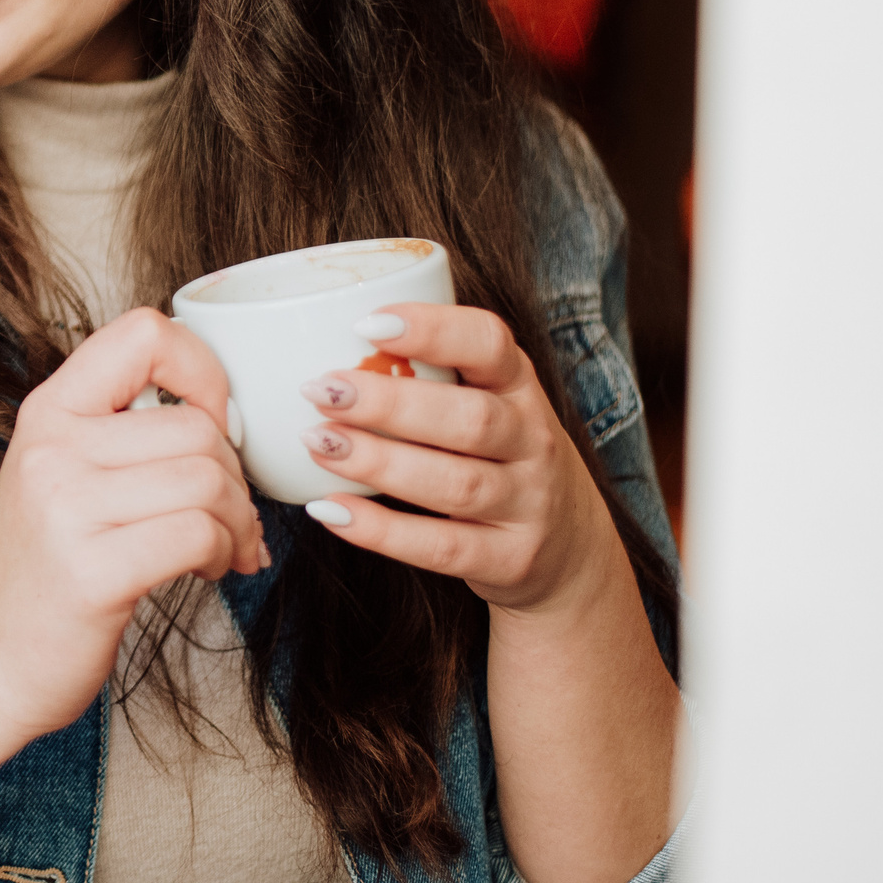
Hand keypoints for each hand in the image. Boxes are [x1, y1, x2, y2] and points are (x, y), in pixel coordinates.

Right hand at [0, 308, 269, 743]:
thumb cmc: (41, 571)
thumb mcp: (61, 475)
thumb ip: (122, 432)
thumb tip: (227, 416)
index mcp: (48, 413)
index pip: (143, 333)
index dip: (201, 369)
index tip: (209, 420)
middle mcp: (52, 449)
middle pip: (196, 426)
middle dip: (234, 475)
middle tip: (228, 516)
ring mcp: (67, 509)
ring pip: (208, 479)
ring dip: (236, 520)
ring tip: (220, 547)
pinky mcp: (93, 572)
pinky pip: (199, 534)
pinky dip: (224, 552)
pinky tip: (208, 569)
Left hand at [294, 302, 626, 615]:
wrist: (569, 550)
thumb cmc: (498, 457)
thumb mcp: (487, 403)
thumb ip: (427, 375)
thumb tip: (312, 340)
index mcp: (519, 386)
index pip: (491, 344)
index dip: (433, 329)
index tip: (365, 323)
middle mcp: (534, 442)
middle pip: (470, 419)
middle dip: (389, 404)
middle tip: (319, 390)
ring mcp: (528, 505)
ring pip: (456, 484)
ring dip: (378, 463)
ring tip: (316, 444)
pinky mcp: (511, 560)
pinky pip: (443, 548)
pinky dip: (382, 532)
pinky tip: (330, 511)